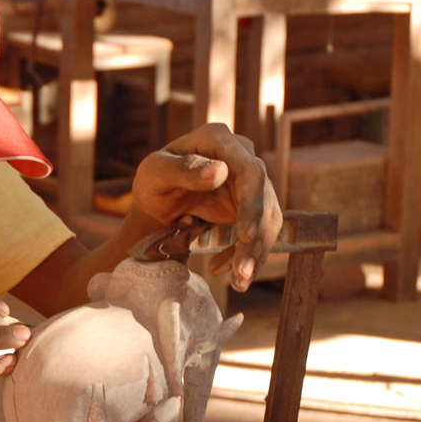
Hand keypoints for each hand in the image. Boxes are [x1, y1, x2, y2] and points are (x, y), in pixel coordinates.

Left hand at [131, 122, 283, 291]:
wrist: (157, 202)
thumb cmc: (153, 182)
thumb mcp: (155, 174)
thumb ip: (182, 170)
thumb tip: (219, 172)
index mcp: (219, 140)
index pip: (250, 171)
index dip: (253, 204)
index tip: (247, 235)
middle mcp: (241, 157)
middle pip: (264, 198)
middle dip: (256, 239)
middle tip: (243, 273)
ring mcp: (249, 183)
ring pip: (267, 219)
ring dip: (256, 253)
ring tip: (240, 282)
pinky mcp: (251, 207)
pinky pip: (259, 233)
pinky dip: (246, 255)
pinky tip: (230, 273)